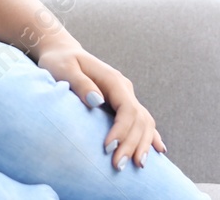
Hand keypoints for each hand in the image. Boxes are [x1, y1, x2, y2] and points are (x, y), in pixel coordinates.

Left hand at [34, 41, 165, 170]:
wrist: (62, 53)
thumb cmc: (60, 62)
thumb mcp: (64, 69)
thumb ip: (80, 83)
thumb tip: (97, 100)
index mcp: (112, 80)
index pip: (127, 108)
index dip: (121, 130)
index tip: (108, 148)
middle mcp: (124, 88)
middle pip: (138, 119)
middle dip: (131, 144)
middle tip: (118, 166)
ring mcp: (125, 96)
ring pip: (144, 122)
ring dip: (142, 144)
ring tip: (138, 166)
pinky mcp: (122, 104)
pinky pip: (142, 121)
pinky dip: (150, 136)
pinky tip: (159, 151)